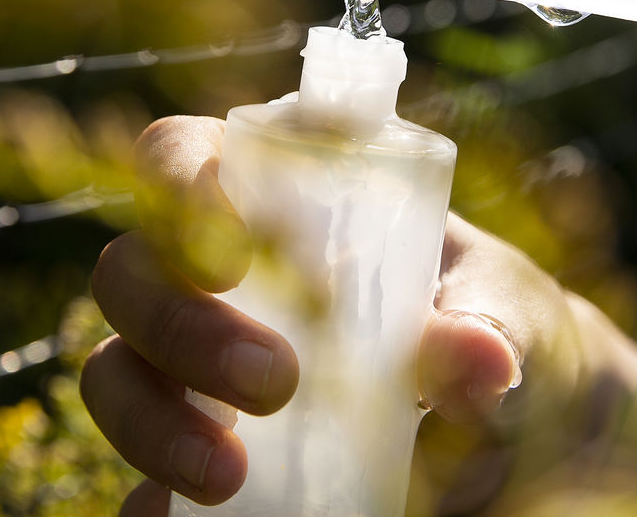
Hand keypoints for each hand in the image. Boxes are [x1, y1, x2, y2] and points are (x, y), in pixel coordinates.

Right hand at [81, 116, 593, 514]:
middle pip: (131, 274)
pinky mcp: (200, 457)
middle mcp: (213, 280)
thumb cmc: (502, 327)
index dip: (178, 183)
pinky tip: (186, 516)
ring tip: (227, 475)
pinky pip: (143, 481)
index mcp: (275, 199)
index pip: (183, 155)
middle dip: (177, 324)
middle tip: (274, 381)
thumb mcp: (512, 315)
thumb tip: (477, 360)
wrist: (519, 428)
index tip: (229, 249)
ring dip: (150, 422)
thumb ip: (493, 322)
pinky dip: (152, 503)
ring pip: (117, 375)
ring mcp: (193, 373)